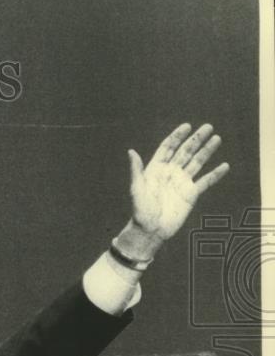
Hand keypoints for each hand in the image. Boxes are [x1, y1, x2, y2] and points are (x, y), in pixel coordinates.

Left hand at [127, 123, 228, 247]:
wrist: (150, 230)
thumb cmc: (140, 210)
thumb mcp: (136, 188)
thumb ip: (136, 170)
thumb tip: (131, 151)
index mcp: (156, 169)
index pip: (168, 148)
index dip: (177, 136)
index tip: (187, 126)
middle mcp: (170, 173)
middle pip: (185, 152)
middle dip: (196, 139)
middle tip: (208, 127)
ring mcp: (182, 182)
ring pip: (197, 163)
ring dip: (207, 151)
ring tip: (217, 138)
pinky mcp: (191, 194)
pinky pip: (206, 181)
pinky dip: (215, 174)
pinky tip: (224, 165)